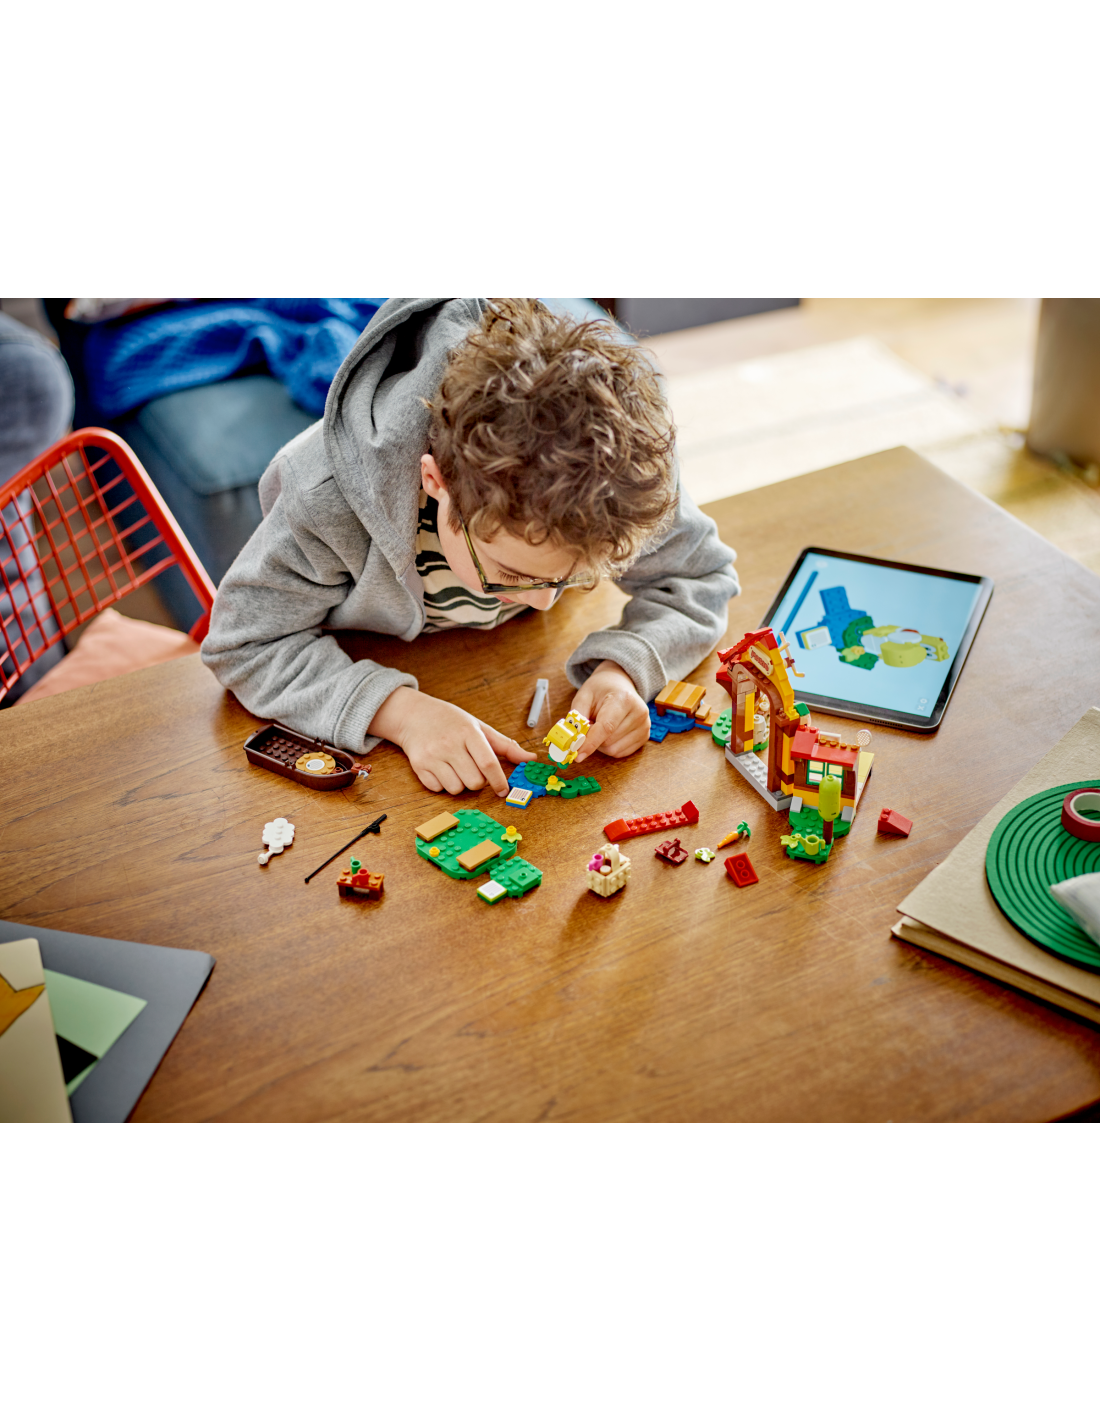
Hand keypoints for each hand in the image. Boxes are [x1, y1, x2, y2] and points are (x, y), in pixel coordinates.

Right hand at [370, 687, 533, 795]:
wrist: (414, 715)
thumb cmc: (451, 721)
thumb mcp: (479, 727)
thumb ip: (505, 745)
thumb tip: (530, 759)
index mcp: (468, 732)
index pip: (488, 763)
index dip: (499, 780)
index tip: (504, 790)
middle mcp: (449, 744)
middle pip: (474, 781)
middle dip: (479, 781)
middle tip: (473, 769)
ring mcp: (433, 756)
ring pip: (457, 789)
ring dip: (461, 784)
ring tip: (456, 767)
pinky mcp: (419, 766)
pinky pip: (439, 789)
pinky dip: (444, 784)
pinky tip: (441, 768)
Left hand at [570, 661, 650, 761]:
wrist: (619, 684)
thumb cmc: (600, 690)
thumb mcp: (583, 696)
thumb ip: (576, 718)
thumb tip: (572, 741)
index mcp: (624, 699)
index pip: (606, 727)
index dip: (590, 743)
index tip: (577, 755)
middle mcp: (639, 713)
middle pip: (608, 741)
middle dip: (592, 739)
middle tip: (589, 724)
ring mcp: (645, 726)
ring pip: (614, 750)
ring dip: (600, 744)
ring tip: (601, 726)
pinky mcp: (645, 737)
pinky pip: (620, 753)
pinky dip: (609, 747)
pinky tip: (610, 733)